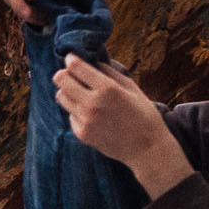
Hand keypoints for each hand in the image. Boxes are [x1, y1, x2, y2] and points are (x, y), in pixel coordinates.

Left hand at [51, 54, 192, 198]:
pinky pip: (70, 115)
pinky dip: (76, 111)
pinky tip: (92, 115)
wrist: (148, 149)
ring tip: (82, 94)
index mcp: (107, 88)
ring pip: (61, 97)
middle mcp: (92, 103)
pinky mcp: (82, 134)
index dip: (71, 59)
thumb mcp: (132, 88)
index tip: (71, 58)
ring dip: (68, 92)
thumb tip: (92, 60)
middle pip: (60, 80)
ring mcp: (85, 120)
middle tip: (72, 75)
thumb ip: (110, 72)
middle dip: (65, 74)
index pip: (75, 66)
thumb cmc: (144, 115)